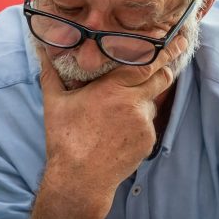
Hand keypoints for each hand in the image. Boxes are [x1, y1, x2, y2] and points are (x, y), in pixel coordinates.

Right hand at [37, 37, 186, 208]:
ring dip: (143, 99)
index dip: (165, 49)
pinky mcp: (147, 141)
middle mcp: (133, 103)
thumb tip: (40, 51)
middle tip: (169, 58)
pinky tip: (118, 132)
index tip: (177, 38)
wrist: (80, 179)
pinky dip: (138, 122)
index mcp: (112, 89)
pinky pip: (147, 124)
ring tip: (120, 111)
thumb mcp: (54, 103)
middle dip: (166, 67)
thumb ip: (50, 73)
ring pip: (151, 102)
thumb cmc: (65, 140)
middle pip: (161, 78)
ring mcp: (143, 124)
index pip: (148, 62)